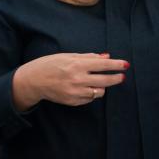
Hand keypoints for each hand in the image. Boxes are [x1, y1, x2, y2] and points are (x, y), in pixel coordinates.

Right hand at [12, 53, 127, 109]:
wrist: (33, 81)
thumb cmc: (50, 64)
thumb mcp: (68, 56)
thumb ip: (88, 57)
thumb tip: (106, 56)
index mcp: (77, 65)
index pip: (103, 65)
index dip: (116, 65)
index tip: (126, 65)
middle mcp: (77, 79)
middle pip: (105, 81)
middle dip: (116, 78)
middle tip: (121, 76)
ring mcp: (75, 92)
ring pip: (99, 92)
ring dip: (103, 87)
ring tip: (99, 81)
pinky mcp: (72, 101)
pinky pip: (89, 98)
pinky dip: (91, 93)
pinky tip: (87, 88)